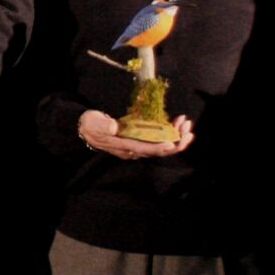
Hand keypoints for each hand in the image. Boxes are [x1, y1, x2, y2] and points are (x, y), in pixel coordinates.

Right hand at [77, 111, 195, 159]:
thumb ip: (103, 125)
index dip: (159, 148)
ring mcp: (139, 144)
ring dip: (176, 136)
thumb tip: (113, 127)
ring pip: (162, 145)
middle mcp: (134, 149)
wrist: (86, 128)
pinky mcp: (141, 138)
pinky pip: (160, 139)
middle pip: (159, 150)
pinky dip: (170, 131)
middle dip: (176, 141)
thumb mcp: (94, 123)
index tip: (172, 143)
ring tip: (186, 124)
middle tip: (187, 129)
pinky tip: (177, 123)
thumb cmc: (91, 126)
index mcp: (124, 147)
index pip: (145, 150)